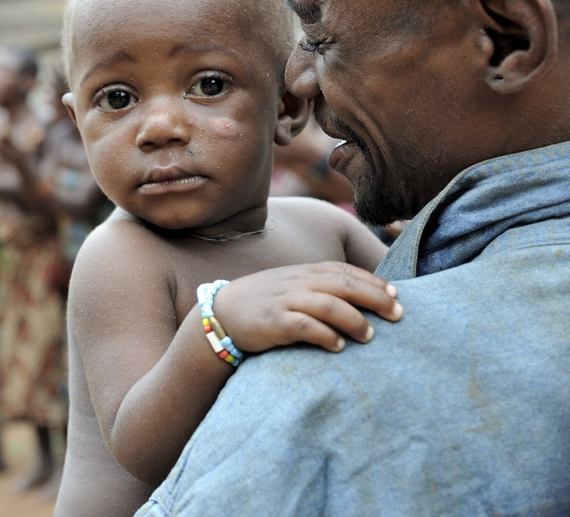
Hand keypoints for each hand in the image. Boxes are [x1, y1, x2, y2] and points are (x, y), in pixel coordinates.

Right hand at [213, 262, 401, 353]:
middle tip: (398, 315)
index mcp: (304, 272)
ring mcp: (285, 301)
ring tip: (370, 336)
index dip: (373, 282)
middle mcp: (298, 282)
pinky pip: (304, 327)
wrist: (221, 313)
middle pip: (344, 285)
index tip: (397, 295)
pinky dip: (325, 336)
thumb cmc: (264, 303)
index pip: (345, 271)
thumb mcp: (292, 287)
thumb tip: (361, 300)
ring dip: (354, 320)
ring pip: (328, 304)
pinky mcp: (273, 322)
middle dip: (375, 298)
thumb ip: (320, 288)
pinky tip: (338, 347)